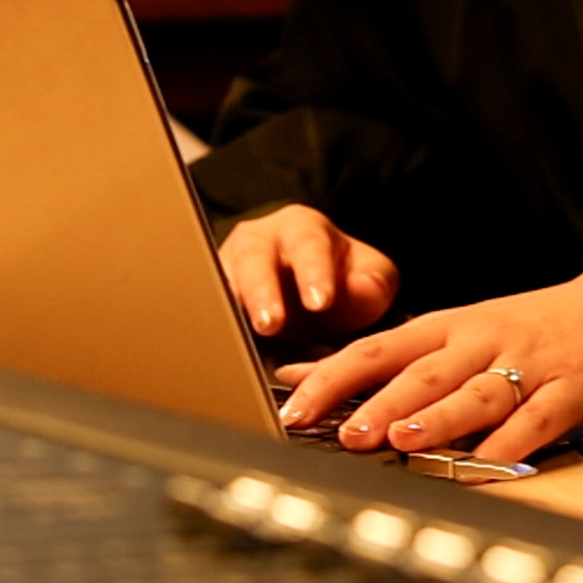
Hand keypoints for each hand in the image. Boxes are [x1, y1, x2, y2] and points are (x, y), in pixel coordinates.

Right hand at [218, 205, 399, 337]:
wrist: (312, 297)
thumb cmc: (341, 283)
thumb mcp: (367, 278)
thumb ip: (372, 283)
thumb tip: (365, 288)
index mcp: (303, 228)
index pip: (308, 244)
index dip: (314, 273)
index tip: (321, 302)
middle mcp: (258, 241)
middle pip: (254, 258)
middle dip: (262, 292)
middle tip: (271, 324)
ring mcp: (229, 268)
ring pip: (222, 283)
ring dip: (229, 314)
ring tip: (237, 342)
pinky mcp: (214, 299)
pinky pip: (210, 313)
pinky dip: (214, 332)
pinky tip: (219, 354)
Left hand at [273, 259, 582, 462]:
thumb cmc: (531, 325)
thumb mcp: (455, 330)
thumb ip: (385, 357)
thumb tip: (301, 374)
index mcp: (449, 327)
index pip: (379, 347)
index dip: (335, 376)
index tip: (293, 405)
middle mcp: (483, 340)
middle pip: (424, 370)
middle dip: (381, 402)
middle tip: (343, 432)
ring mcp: (531, 364)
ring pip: (478, 392)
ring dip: (440, 417)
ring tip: (404, 440)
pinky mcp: (575, 387)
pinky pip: (542, 417)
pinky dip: (516, 441)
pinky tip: (492, 461)